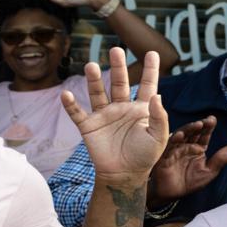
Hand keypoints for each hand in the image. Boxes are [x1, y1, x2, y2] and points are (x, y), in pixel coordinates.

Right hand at [61, 48, 170, 187]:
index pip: (147, 85)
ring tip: (91, 65)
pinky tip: (66, 94)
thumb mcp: (158, 137)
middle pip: (119, 83)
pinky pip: (78, 113)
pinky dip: (71, 105)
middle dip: (118, 67)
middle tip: (116, 50)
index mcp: (141, 109)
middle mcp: (122, 108)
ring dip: (94, 80)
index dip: (150, 70)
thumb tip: (158, 94)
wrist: (124, 176)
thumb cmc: (144, 157)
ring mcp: (104, 116)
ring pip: (98, 93)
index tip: (153, 52)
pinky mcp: (89, 127)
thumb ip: (160, 116)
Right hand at [150, 116, 226, 203]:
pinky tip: (181, 135)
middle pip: (193, 132)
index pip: (204, 135)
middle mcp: (186, 146)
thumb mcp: (209, 172)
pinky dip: (175, 140)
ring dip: (189, 129)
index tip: (213, 119)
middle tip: (208, 120)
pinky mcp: (165, 155)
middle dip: (200, 125)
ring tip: (198, 125)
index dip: (208, 127)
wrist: (171, 194)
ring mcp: (175, 149)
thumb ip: (221, 159)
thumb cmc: (189, 183)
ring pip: (182, 135)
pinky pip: (169, 145)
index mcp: (197, 148)